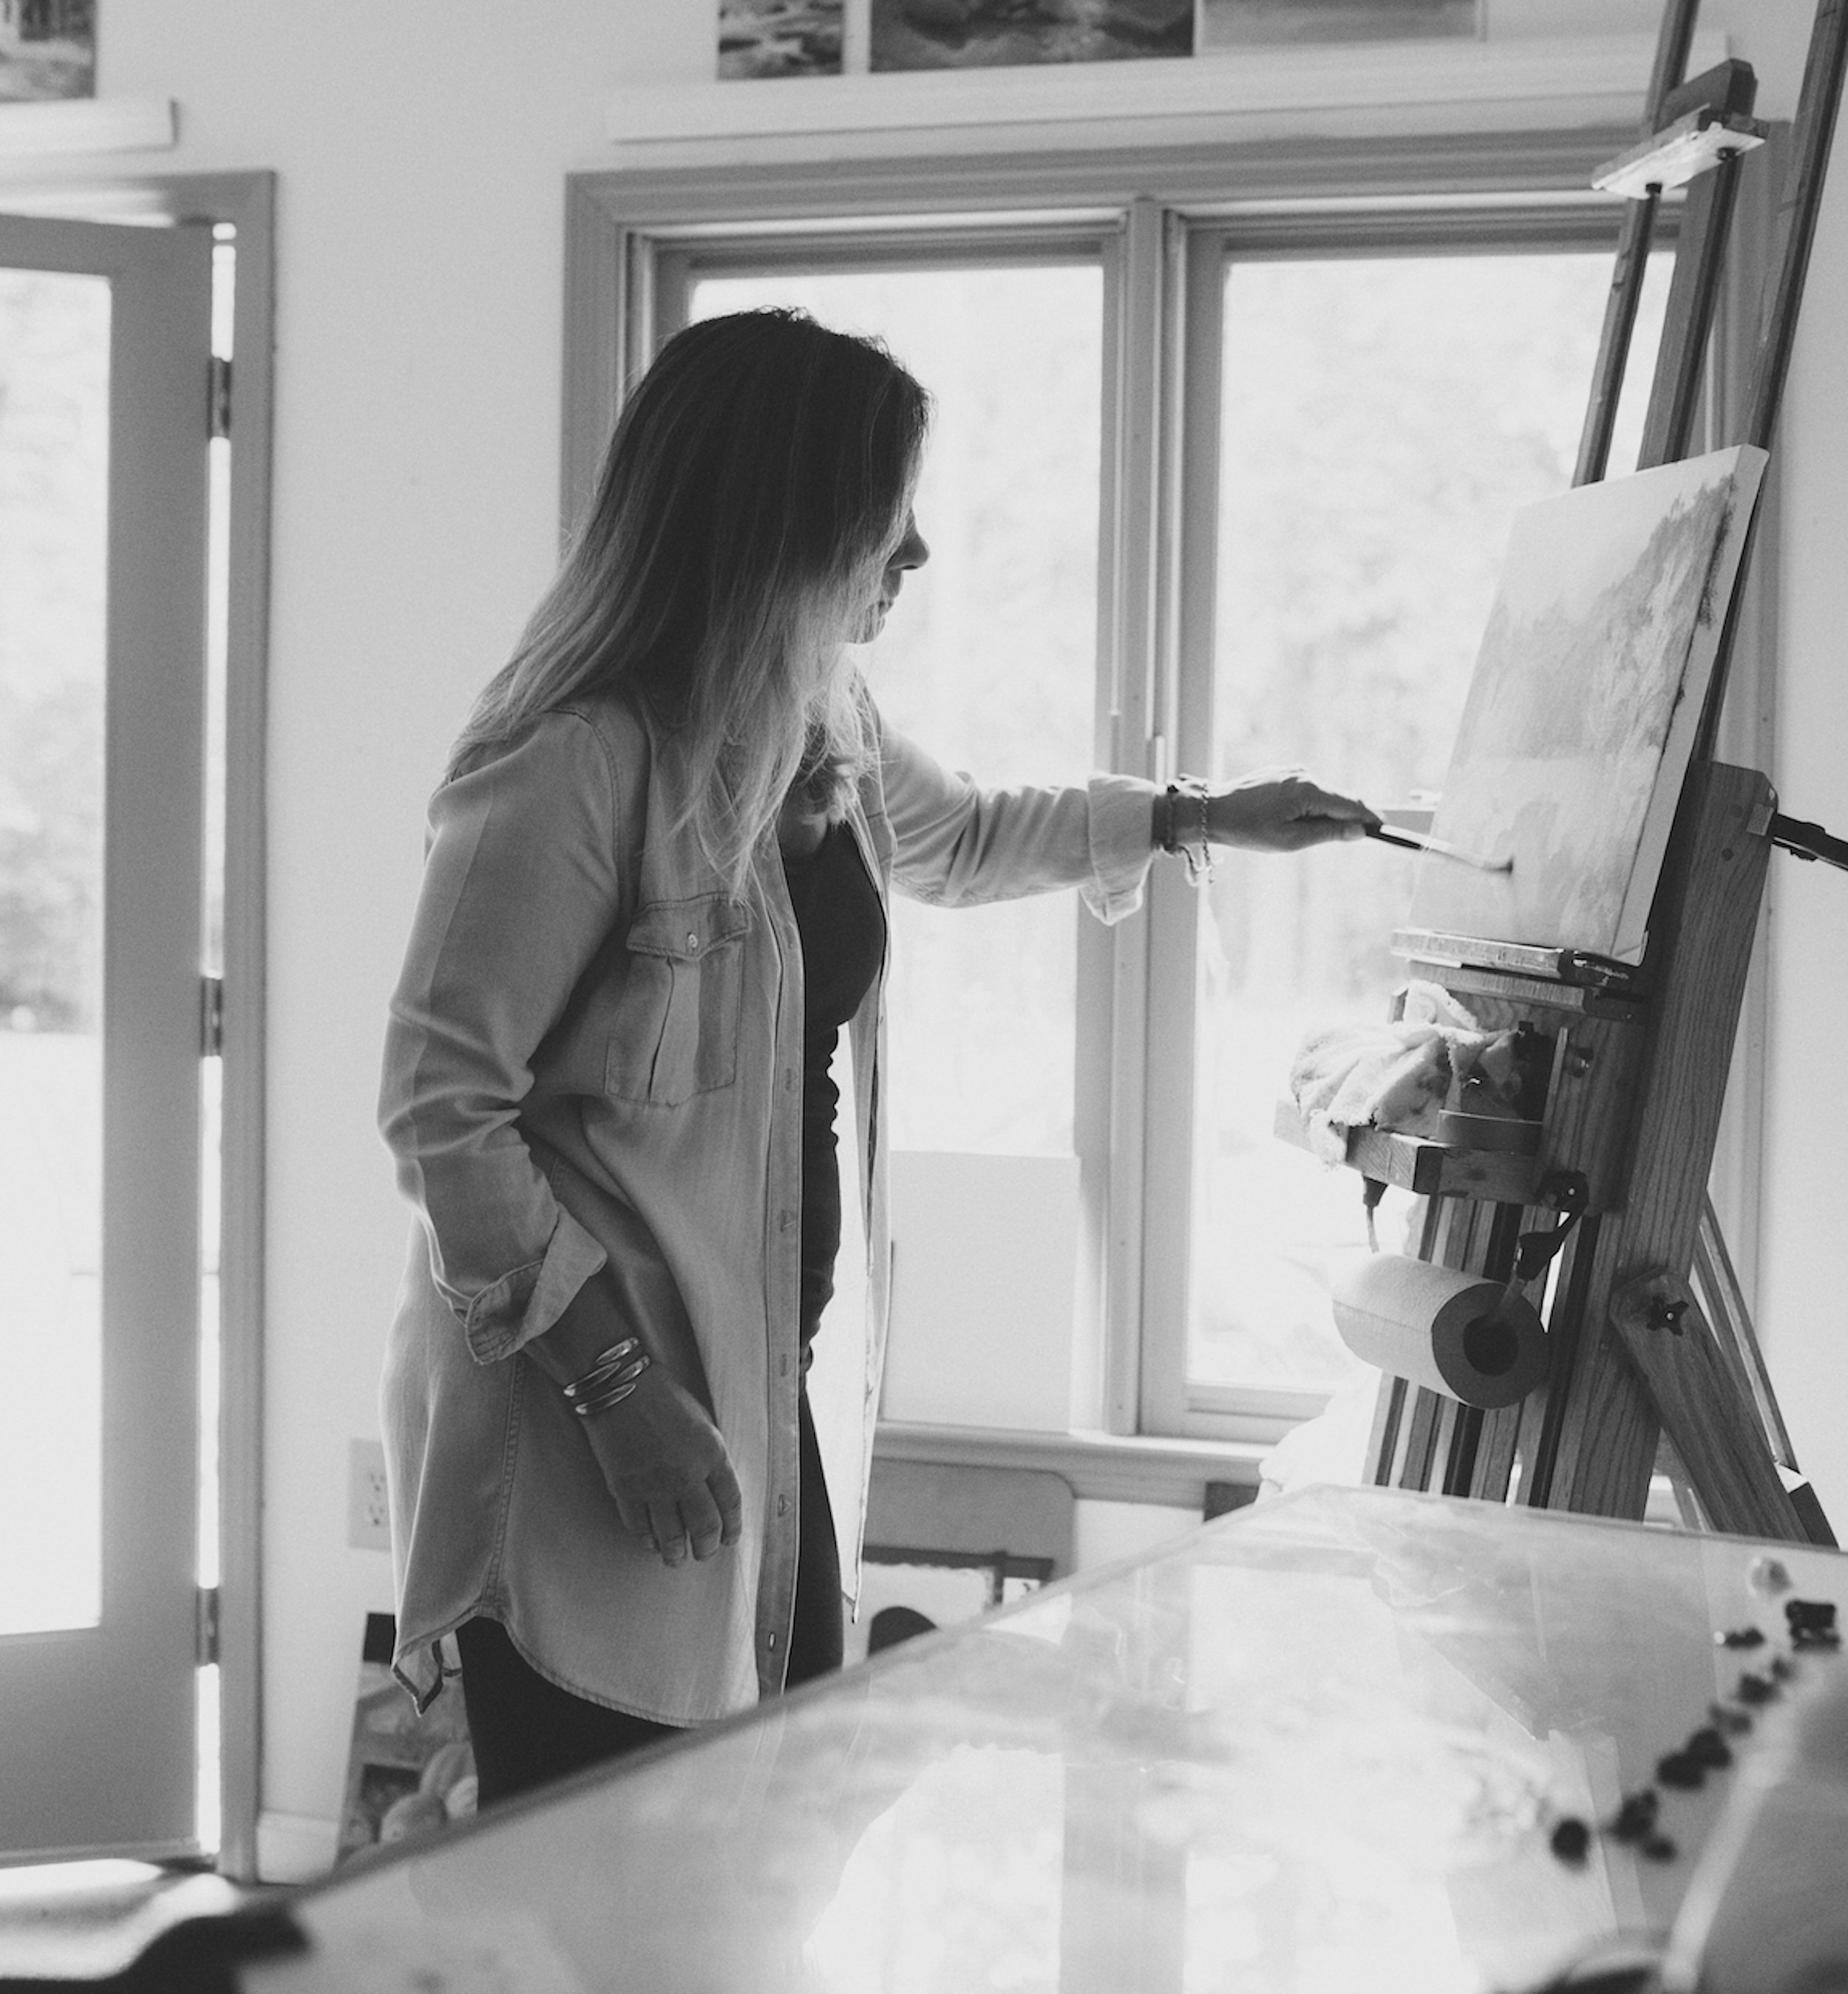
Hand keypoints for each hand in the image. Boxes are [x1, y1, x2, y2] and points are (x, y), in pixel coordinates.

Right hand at [577, 1364, 744, 1567]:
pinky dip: (646, 1539)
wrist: (620, 1387)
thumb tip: (712, 1483)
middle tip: (704, 1553)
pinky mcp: (626, 1489)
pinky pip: (639, 1526)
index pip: (730, 1502)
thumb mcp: (701, 1419)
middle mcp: (687, 1474)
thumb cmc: (662, 1395)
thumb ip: (709, 1454)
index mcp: (711, 1453)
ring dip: (676, 1552)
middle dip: (707, 1547)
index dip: (733, 1526)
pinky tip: (649, 1542)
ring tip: (676, 1558)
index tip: (730, 1538)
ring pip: (671, 1535)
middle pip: (705, 1526)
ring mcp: (655, 1485)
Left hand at [1207, 768, 1378, 852]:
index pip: (1350, 805)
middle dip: (1346, 818)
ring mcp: (1292, 771)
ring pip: (1322, 795)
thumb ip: (1328, 833)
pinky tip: (1288, 820)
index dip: (1369, 818)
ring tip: (1298, 833)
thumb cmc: (1248, 829)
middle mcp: (1304, 774)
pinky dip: (1308, 806)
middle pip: (1338, 799)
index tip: (1384, 829)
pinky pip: (1306, 791)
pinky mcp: (1282, 773)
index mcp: (1309, 790)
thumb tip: (1359, 830)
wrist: (1213, 811)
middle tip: (1351, 839)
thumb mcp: (1291, 840)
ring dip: (1323, 814)